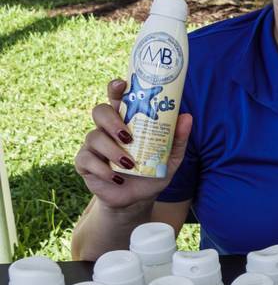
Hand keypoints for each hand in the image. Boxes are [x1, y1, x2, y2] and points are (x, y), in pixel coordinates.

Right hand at [74, 78, 192, 210]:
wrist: (137, 200)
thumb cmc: (152, 173)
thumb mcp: (170, 158)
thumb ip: (178, 139)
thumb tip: (187, 116)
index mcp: (126, 122)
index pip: (117, 98)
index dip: (116, 88)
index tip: (121, 84)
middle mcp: (107, 130)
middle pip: (100, 111)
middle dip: (112, 121)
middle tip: (128, 137)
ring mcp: (94, 146)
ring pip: (94, 137)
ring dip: (112, 150)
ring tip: (129, 164)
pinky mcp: (85, 163)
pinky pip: (86, 160)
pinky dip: (103, 169)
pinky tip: (116, 178)